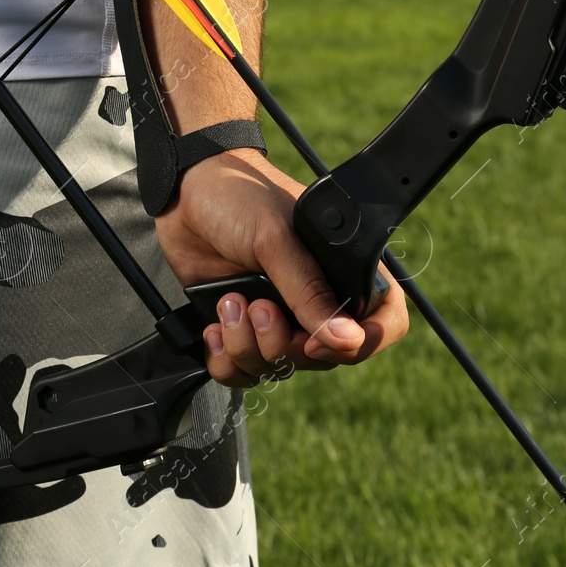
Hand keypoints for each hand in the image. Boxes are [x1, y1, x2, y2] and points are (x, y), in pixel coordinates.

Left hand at [155, 149, 409, 386]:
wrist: (182, 193)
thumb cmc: (239, 198)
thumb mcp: (277, 240)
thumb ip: (308, 291)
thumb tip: (345, 339)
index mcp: (343, 268)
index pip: (383, 322)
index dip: (361, 343)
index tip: (318, 341)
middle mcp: (317, 299)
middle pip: (325, 357)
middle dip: (285, 345)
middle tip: (258, 307)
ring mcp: (279, 316)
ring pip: (280, 367)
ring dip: (248, 348)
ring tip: (229, 304)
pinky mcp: (241, 329)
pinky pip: (243, 373)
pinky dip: (226, 361)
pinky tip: (214, 327)